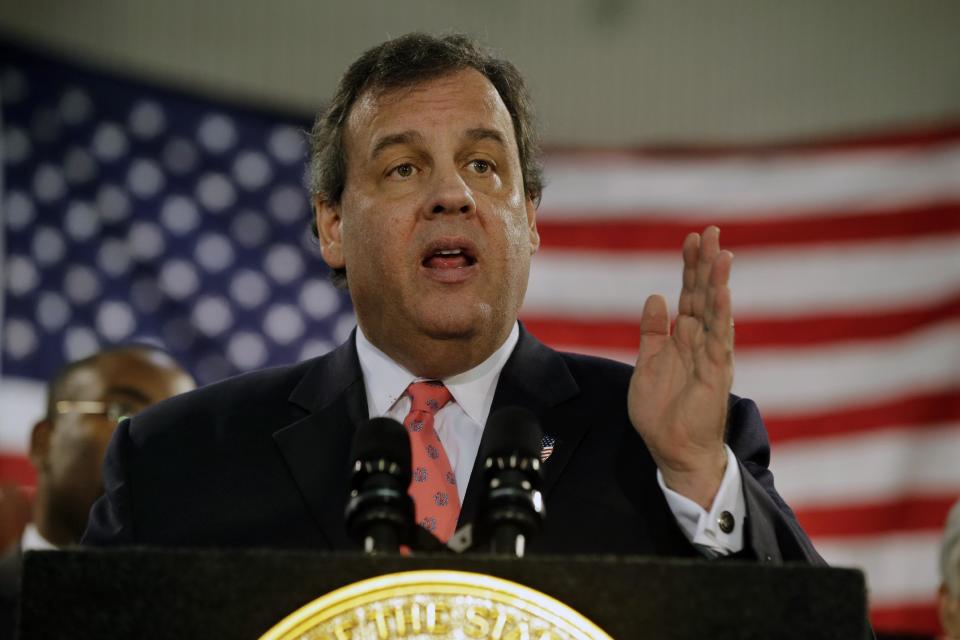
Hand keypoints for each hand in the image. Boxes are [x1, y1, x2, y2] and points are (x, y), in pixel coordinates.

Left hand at [627, 226, 734, 508]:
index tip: (691, 239)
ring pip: (716, 311)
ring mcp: (712, 355)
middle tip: (710, 231)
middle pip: (704, 294)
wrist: (674, 450)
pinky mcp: (716, 372)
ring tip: (722, 252)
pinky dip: (721, 314)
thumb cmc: (662, 412)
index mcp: (684, 338)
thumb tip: (656, 298)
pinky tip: (722, 292)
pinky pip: (720, 338)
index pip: (689, 294)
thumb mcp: (648, 363)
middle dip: (706, 264)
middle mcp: (701, 341)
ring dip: (718, 282)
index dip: (689, 267)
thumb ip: (652, 331)